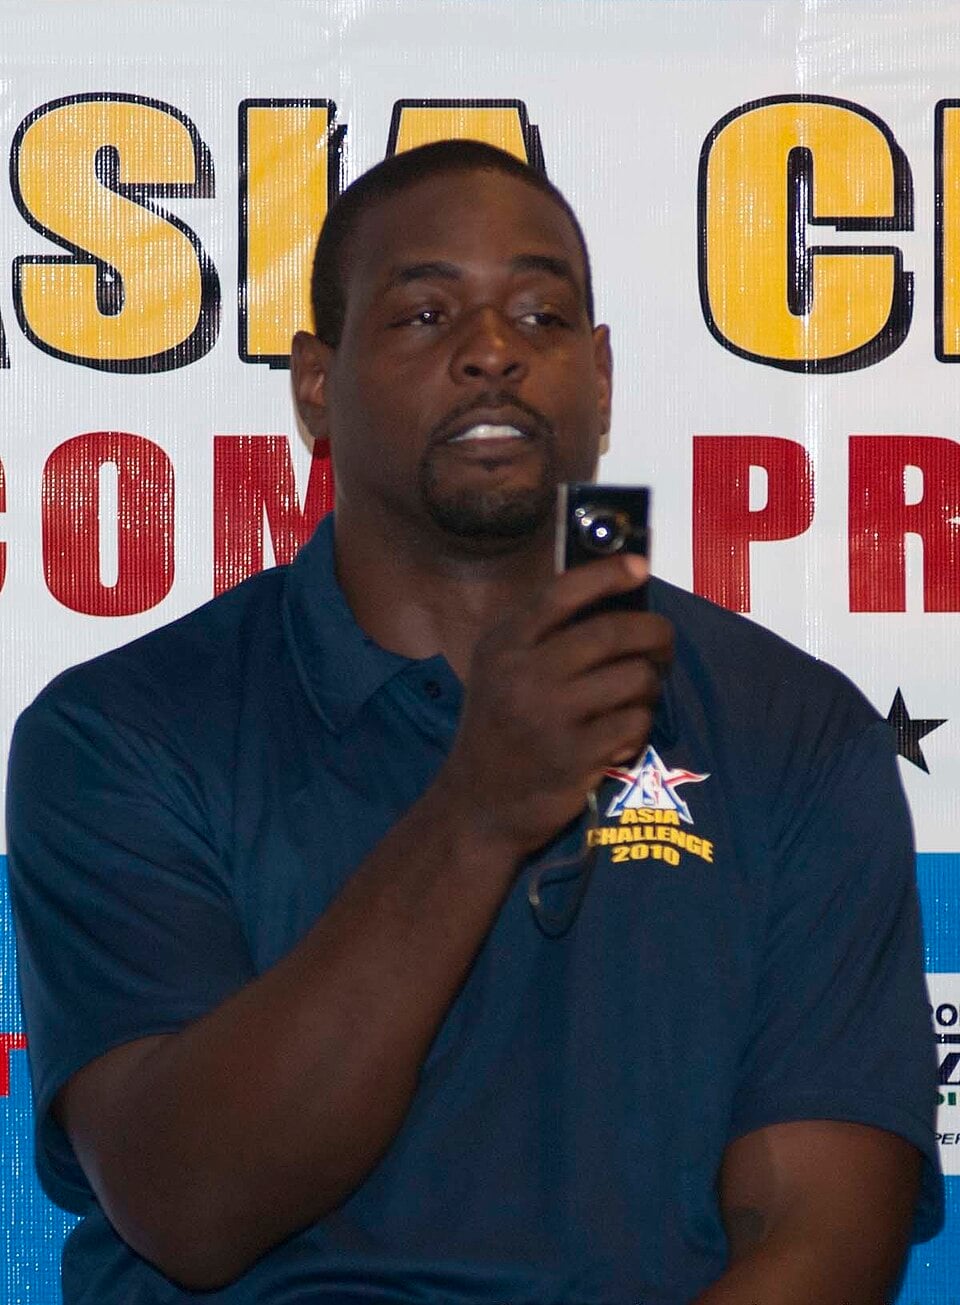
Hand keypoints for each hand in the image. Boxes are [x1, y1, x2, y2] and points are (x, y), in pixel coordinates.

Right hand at [439, 554, 673, 858]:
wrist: (477, 805)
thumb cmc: (500, 727)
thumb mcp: (500, 669)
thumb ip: (542, 633)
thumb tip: (615, 593)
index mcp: (504, 644)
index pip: (561, 593)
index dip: (607, 574)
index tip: (639, 568)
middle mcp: (523, 672)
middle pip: (614, 632)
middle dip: (654, 633)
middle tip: (662, 642)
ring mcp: (549, 715)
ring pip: (634, 677)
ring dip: (648, 686)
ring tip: (635, 697)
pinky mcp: (575, 755)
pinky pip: (635, 721)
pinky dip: (638, 726)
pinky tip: (619, 736)